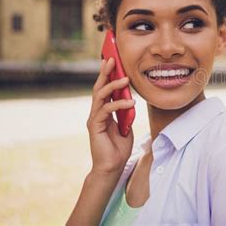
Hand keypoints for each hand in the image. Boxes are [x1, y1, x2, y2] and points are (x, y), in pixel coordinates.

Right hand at [87, 58, 134, 174]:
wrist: (112, 167)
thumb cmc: (119, 147)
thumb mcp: (126, 125)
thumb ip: (126, 112)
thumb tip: (131, 99)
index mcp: (104, 110)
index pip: (105, 88)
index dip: (108, 74)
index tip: (113, 60)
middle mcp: (97, 112)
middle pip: (99, 87)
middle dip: (105, 72)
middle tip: (112, 59)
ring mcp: (94, 118)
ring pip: (100, 95)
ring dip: (113, 85)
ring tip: (125, 78)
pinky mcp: (94, 126)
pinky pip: (106, 110)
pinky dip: (119, 104)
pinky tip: (131, 103)